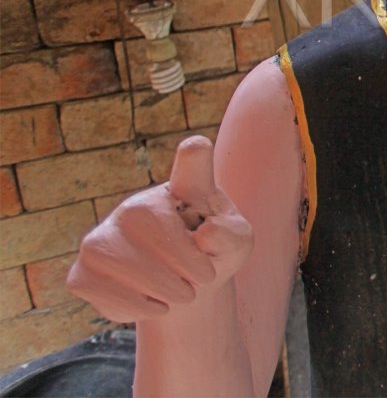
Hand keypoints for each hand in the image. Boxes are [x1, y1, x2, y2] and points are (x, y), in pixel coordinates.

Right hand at [67, 136, 253, 322]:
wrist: (186, 288)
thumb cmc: (214, 253)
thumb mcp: (237, 244)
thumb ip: (231, 236)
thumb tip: (206, 234)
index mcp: (186, 188)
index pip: (192, 163)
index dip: (194, 156)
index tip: (197, 146)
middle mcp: (137, 205)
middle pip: (148, 221)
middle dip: (183, 263)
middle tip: (202, 279)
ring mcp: (103, 236)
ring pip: (119, 259)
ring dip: (161, 288)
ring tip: (182, 293)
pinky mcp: (83, 271)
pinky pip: (103, 291)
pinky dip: (136, 307)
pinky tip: (154, 302)